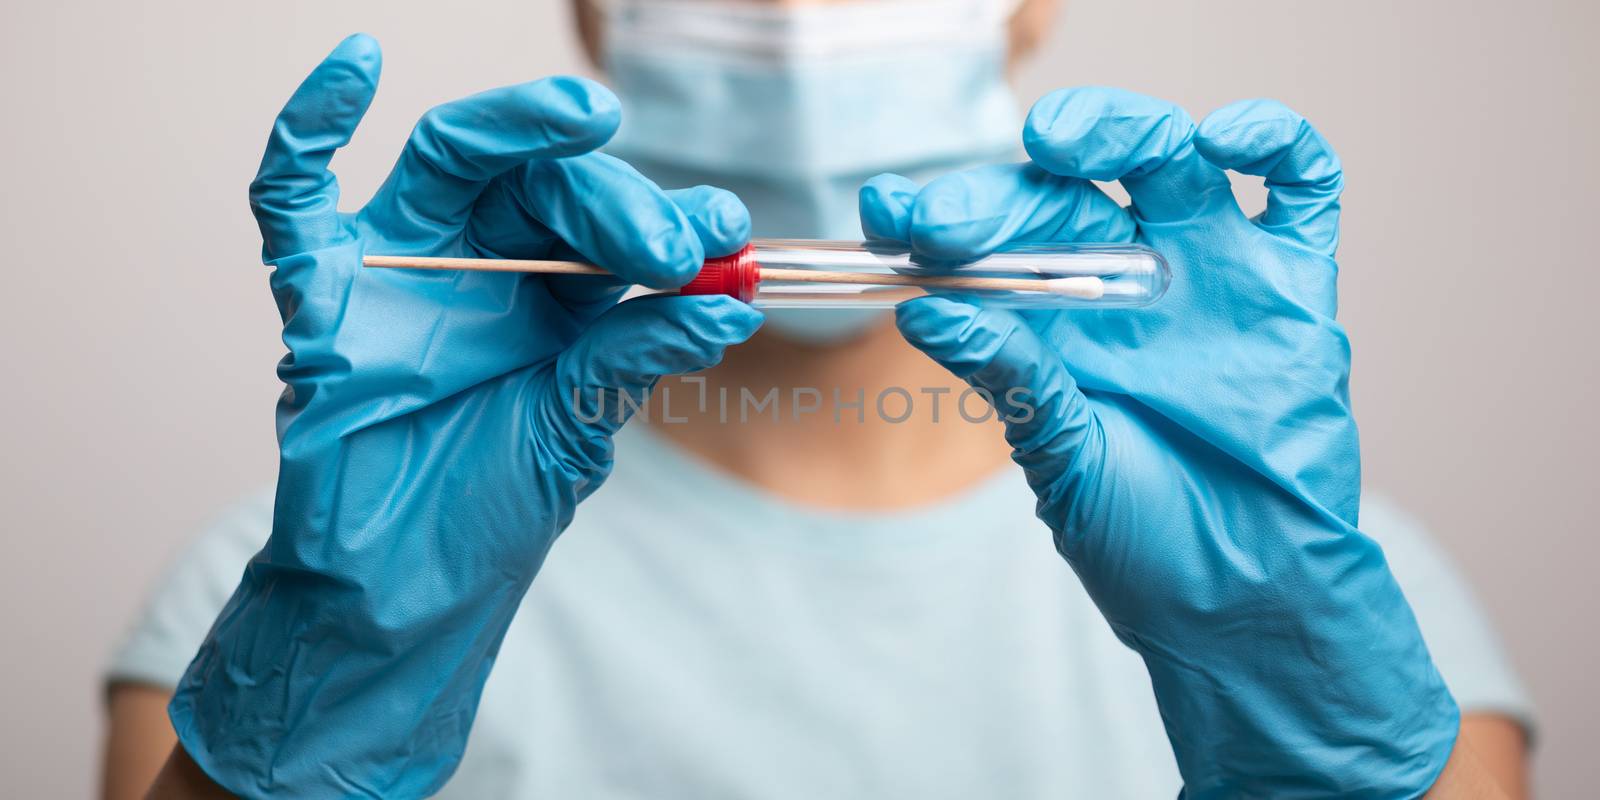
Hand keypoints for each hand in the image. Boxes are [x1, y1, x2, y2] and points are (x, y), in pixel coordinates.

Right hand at [168, 35, 760, 796]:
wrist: (400, 591)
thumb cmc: (487, 511)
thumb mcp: (577, 428)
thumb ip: (636, 358)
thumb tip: (729, 305)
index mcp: (553, 297)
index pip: (610, 224)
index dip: (667, 218)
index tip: (724, 232)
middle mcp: (482, 267)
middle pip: (543, 183)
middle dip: (613, 198)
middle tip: (667, 243)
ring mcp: (400, 268)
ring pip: (453, 158)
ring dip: (517, 127)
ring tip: (587, 117)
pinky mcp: (319, 292)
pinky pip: (294, 194)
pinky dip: (310, 122)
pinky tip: (356, 62)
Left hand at [862, 87, 1458, 796]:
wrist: (1248, 602)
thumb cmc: (1146, 539)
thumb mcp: (1061, 456)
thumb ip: (1011, 377)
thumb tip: (921, 311)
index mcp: (1056, 321)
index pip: (993, 239)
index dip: (939, 216)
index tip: (885, 214)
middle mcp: (1128, 284)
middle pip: (1066, 189)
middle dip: (1002, 190)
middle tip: (950, 218)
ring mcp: (1211, 275)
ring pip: (1167, 157)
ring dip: (1115, 127)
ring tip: (1061, 141)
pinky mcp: (1293, 285)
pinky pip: (1298, 186)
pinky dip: (1273, 142)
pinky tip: (1224, 140)